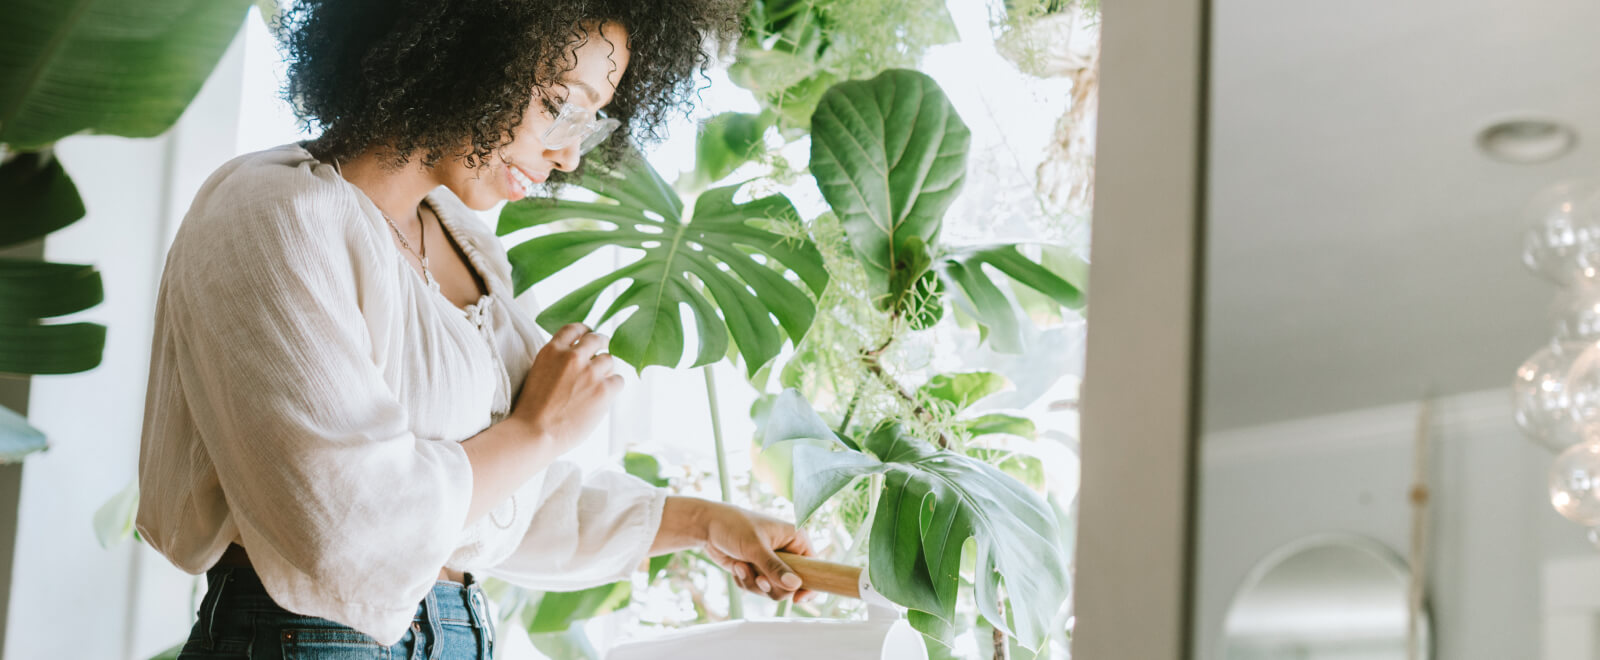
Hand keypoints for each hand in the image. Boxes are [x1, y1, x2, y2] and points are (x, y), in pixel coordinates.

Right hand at [509, 323, 621, 454]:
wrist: (535, 433)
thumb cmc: (533, 411)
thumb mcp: (538, 373)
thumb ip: (556, 362)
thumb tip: (579, 358)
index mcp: (552, 350)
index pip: (574, 329)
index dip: (584, 331)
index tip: (588, 335)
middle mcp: (572, 356)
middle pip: (596, 339)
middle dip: (601, 344)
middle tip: (604, 351)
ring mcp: (590, 372)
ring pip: (609, 360)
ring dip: (606, 370)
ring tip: (598, 384)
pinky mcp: (603, 389)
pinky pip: (618, 381)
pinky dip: (613, 387)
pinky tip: (605, 396)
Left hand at [700, 502, 815, 601]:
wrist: (708, 526)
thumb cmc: (734, 526)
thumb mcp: (755, 547)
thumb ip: (774, 567)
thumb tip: (795, 585)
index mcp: (796, 540)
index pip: (813, 568)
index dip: (808, 586)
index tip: (797, 599)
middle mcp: (787, 553)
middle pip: (790, 586)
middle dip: (770, 585)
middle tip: (758, 577)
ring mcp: (772, 563)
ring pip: (772, 590)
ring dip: (754, 582)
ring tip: (741, 566)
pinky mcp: (758, 571)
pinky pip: (757, 588)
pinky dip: (745, 581)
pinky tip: (736, 566)